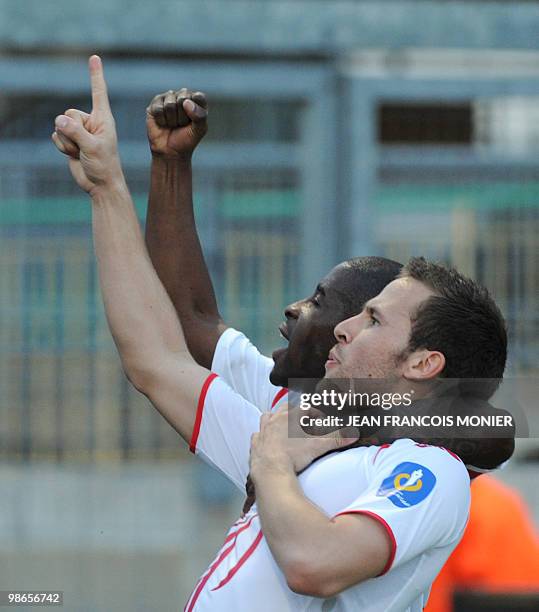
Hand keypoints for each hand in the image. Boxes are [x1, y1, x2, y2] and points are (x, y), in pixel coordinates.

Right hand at [51, 55, 123, 195]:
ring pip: (60, 125)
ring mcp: (80, 131)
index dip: (95, 75)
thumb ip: (76, 132)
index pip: (98, 92)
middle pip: (69, 113)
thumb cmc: (104, 166)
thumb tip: (58, 120)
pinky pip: (56, 136)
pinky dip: (62, 147)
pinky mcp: (71, 141)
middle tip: (86, 147)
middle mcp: (91, 122)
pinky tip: (74, 155)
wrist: (100, 185)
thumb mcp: (93, 148)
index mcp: (103, 119)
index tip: (95, 57)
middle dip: (72, 131)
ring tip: (82, 153)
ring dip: (68, 142)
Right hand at [146, 88, 207, 158]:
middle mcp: (182, 96)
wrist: (170, 151)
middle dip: (182, 117)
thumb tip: (186, 102)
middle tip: (181, 125)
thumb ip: (200, 115)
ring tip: (172, 125)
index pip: (198, 97)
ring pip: (170, 104)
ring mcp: (168, 98)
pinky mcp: (155, 104)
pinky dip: (162, 120)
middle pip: (183, 99)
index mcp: (196, 100)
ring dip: (172, 120)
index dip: (195, 112)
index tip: (193, 123)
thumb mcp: (199, 130)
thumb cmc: (187, 140)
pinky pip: (158, 109)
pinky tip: (163, 124)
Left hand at [249, 407, 357, 480]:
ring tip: (282, 425)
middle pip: (284, 408)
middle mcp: (275, 420)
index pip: (305, 408)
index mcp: (290, 416)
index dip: (314, 412)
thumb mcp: (318, 446)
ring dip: (274, 418)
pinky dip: (262, 436)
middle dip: (293, 412)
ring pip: (267, 417)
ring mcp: (263, 431)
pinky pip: (257, 436)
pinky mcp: (255, 444)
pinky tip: (266, 441)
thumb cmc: (294, 455)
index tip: (321, 419)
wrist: (271, 471)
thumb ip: (336, 438)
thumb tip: (354, 433)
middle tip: (303, 420)